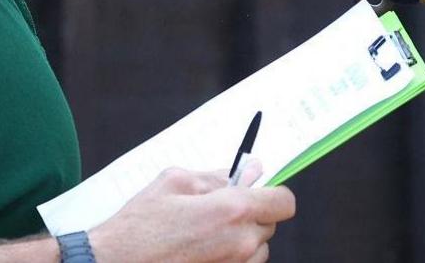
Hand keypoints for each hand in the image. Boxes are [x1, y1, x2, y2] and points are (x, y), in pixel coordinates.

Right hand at [87, 161, 295, 262]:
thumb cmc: (140, 225)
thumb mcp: (175, 182)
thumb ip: (217, 175)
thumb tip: (250, 170)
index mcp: (232, 210)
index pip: (284, 201)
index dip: (273, 193)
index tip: (260, 192)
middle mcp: (240, 242)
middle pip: (270, 225)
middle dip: (251, 214)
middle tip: (220, 210)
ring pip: (258, 249)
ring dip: (242, 239)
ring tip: (206, 233)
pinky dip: (230, 257)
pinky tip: (202, 250)